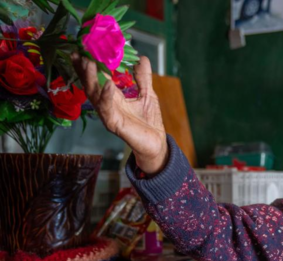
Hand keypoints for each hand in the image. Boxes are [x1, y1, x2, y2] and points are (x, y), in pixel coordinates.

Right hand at [72, 54, 167, 173]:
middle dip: (84, 69)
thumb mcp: (148, 94)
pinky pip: (107, 109)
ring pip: (94, 95)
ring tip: (89, 63)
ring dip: (91, 79)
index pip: (97, 78)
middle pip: (90, 85)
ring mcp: (108, 114)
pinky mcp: (114, 124)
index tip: (83, 49)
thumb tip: (142, 58)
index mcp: (113, 97)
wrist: (156, 143)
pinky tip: (107, 84)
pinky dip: (106, 96)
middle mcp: (107, 105)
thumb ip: (143, 77)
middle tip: (79, 53)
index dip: (89, 65)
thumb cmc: (149, 121)